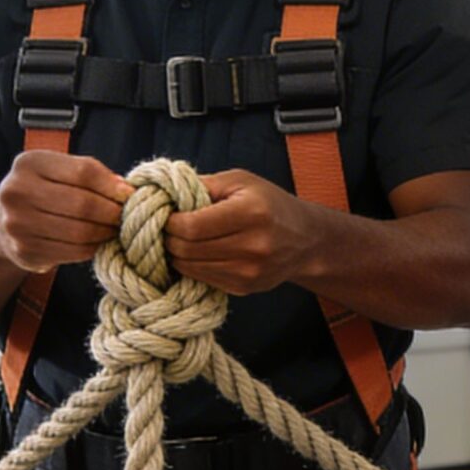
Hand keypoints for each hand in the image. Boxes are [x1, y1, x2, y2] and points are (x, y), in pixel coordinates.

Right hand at [0, 151, 128, 272]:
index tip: (129, 195)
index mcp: (29, 163)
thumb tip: (126, 191)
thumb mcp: (59, 172)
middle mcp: (17, 191)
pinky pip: (73, 251)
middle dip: (112, 212)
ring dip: (105, 233)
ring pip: (79, 232)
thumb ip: (91, 175)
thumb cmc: (44, 192)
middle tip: (126, 217)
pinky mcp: (24, 251)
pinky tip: (98, 242)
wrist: (2, 224)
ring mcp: (17, 224)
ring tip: (115, 229)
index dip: (112, 185)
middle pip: (82, 204)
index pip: (84, 171)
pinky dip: (93, 248)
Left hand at [164, 170, 324, 293]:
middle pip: (187, 249)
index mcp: (251, 213)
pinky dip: (192, 266)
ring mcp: (249, 272)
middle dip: (168, 238)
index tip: (165, 214)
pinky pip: (203, 279)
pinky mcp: (245, 288)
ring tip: (179, 239)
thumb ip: (203, 185)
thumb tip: (162, 195)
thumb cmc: (269, 204)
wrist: (306, 240)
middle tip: (167, 228)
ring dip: (176, 254)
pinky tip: (196, 253)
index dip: (169, 222)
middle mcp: (253, 246)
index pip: (191, 226)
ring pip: (190, 268)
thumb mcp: (240, 182)